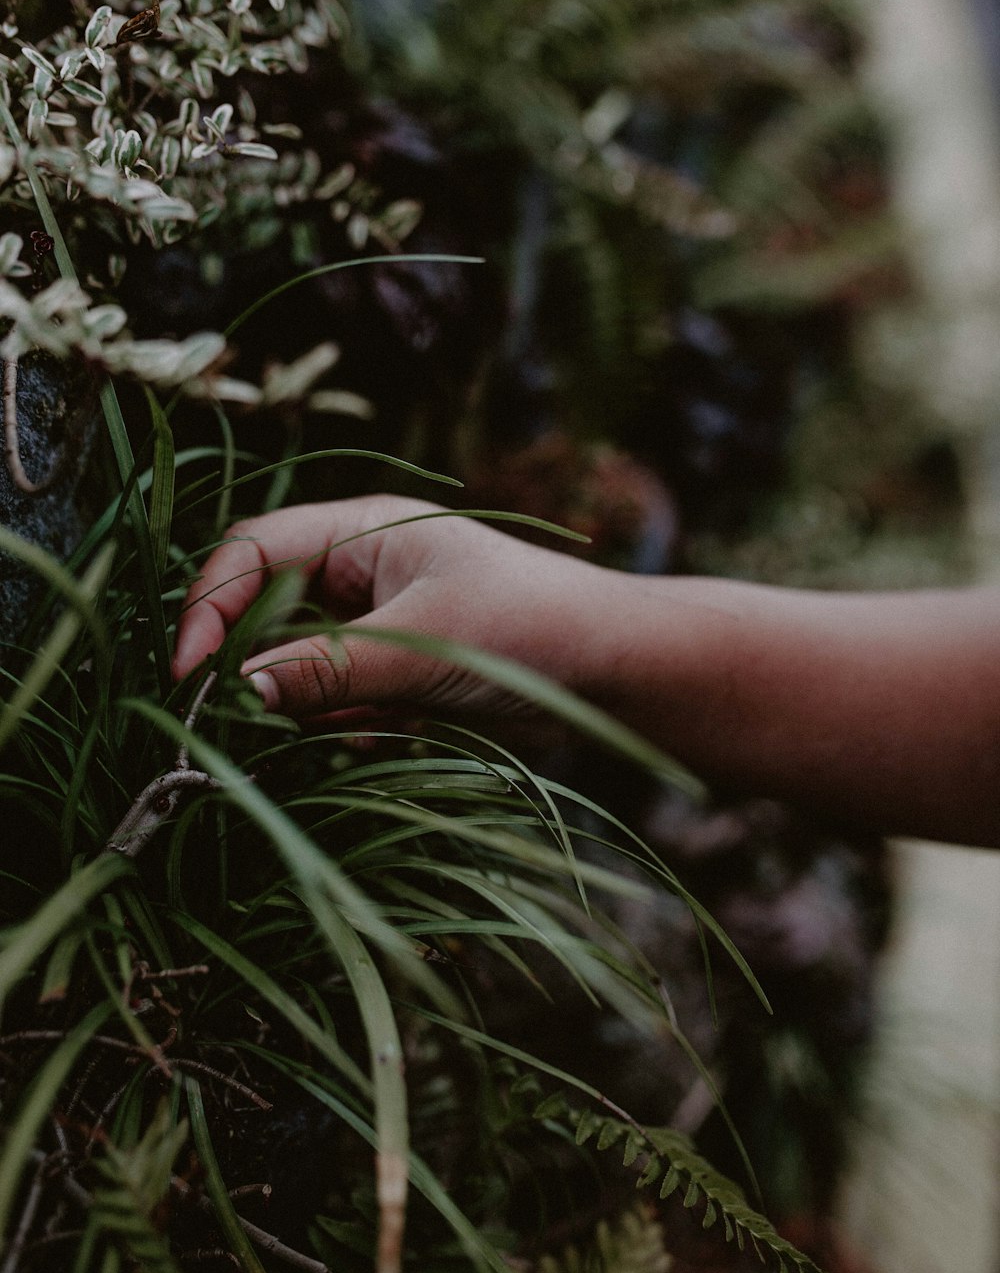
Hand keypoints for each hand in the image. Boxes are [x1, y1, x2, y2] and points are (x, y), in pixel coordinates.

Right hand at [172, 494, 608, 724]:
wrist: (617, 669)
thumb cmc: (532, 626)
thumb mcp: (422, 644)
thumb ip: (328, 669)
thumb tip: (237, 692)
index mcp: (362, 530)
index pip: (252, 552)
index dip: (210, 608)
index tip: (192, 675)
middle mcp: (360, 570)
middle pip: (264, 607)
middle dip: (244, 661)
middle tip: (228, 719)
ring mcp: (377, 622)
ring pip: (295, 661)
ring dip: (290, 701)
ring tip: (304, 734)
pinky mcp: (397, 672)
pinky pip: (334, 697)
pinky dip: (331, 723)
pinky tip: (358, 742)